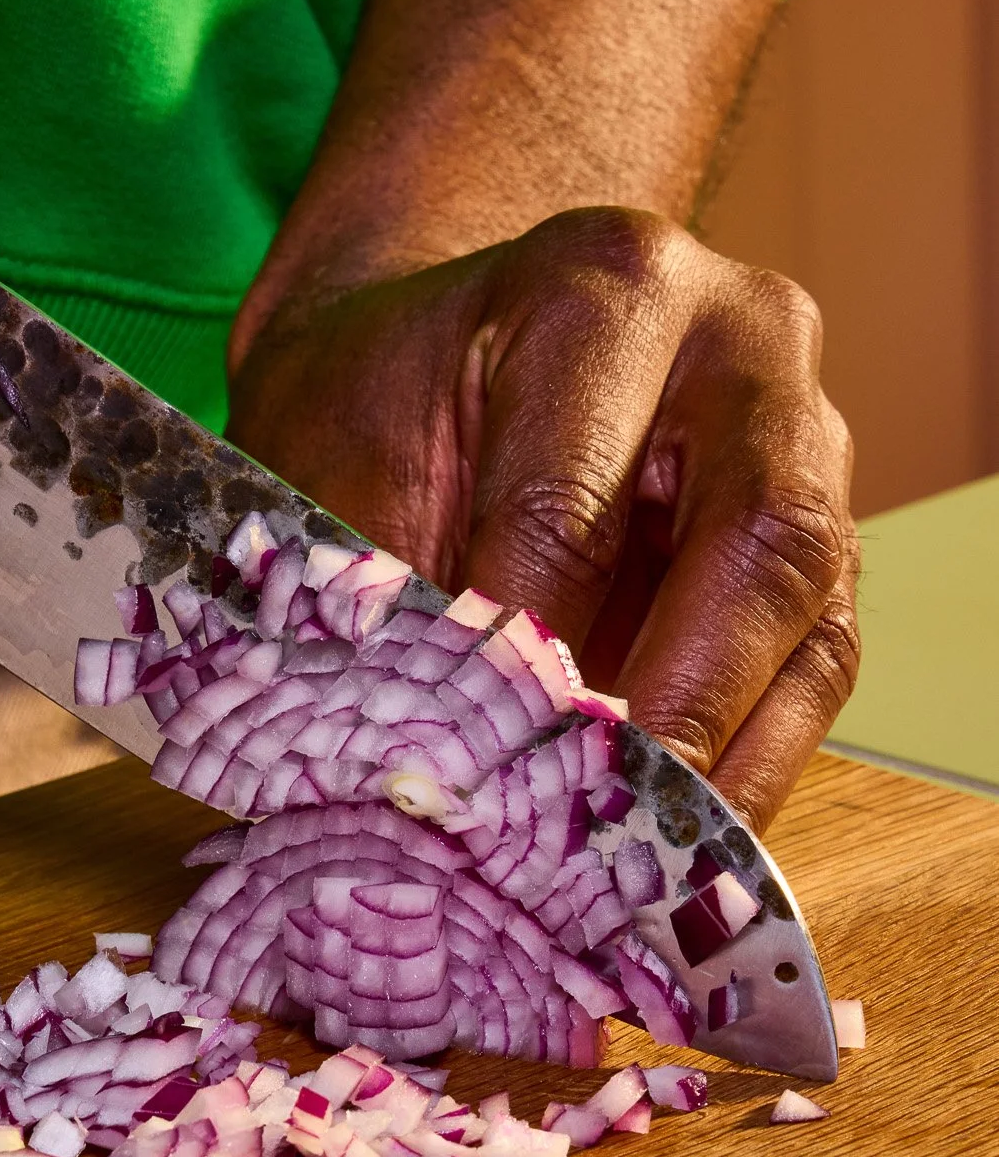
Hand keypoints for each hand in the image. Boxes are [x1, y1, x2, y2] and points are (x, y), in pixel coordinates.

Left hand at [227, 207, 858, 829]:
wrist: (431, 355)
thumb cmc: (378, 404)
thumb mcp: (333, 459)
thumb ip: (372, 592)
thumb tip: (413, 769)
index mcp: (604, 287)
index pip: (569, 503)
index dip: (516, 657)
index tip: (463, 773)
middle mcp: (742, 341)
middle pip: (757, 539)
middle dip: (672, 710)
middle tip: (592, 836)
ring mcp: (806, 437)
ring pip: (810, 616)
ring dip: (726, 758)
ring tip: (639, 870)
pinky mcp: (823, 539)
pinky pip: (816, 666)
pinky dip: (749, 767)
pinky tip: (676, 845)